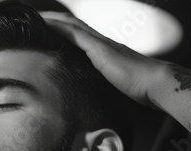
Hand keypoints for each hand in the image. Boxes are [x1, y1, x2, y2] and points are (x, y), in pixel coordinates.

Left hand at [41, 11, 165, 107]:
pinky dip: (59, 27)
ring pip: (71, 25)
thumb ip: (105, 83)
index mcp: (104, 50)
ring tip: (36, 17)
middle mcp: (101, 42)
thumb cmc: (140, 87)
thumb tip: (94, 93)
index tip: (47, 30)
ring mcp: (100, 43)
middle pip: (72, 25)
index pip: (79, 35)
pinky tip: (46, 24)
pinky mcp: (99, 49)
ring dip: (53, 19)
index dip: (63, 30)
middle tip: (35, 18)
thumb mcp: (116, 84)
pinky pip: (74, 33)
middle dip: (54, 20)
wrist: (155, 83)